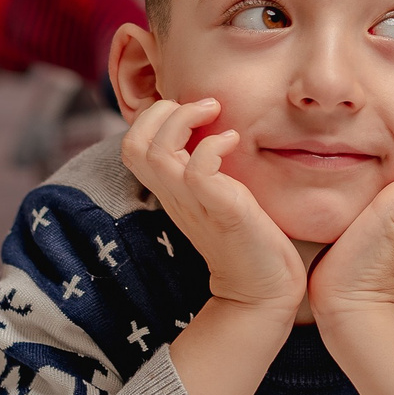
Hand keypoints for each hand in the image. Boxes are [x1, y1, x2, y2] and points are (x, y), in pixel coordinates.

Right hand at [120, 97, 305, 316]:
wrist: (262, 288)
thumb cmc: (245, 235)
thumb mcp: (214, 193)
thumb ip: (201, 166)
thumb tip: (207, 130)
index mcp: (169, 189)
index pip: (131, 144)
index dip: (151, 116)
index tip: (188, 108)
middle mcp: (174, 195)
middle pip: (133, 144)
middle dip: (162, 111)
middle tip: (202, 106)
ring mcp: (194, 204)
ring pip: (158, 153)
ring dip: (184, 120)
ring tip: (215, 113)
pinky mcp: (221, 212)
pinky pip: (198, 171)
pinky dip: (213, 145)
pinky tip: (233, 140)